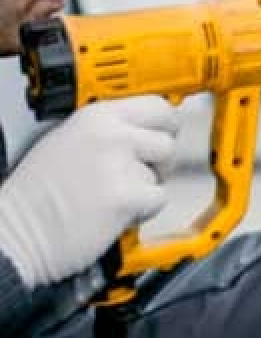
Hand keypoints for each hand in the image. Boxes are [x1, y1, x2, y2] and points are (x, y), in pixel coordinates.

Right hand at [0, 96, 178, 288]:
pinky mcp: (125, 197)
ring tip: (115, 195)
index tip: (166, 132)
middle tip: (142, 171)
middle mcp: (111, 135)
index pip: (156, 105)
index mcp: (97, 116)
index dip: (166, 123)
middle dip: (160, 159)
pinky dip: (144, 210)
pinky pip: (159, 199)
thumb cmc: (36, 193)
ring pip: (161, 173)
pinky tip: (118, 212)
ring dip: (146, 187)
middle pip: (168, 140)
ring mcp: (119, 165)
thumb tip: (146, 128)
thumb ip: (109, 128)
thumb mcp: (68, 138)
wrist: (15, 232)